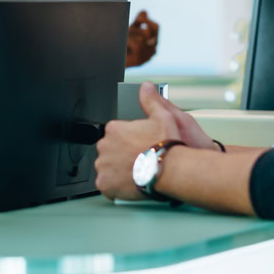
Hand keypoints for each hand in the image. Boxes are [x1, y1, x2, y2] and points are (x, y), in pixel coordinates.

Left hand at [93, 82, 212, 200]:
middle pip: (110, 151)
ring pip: (107, 168)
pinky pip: (106, 185)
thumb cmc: (166, 145)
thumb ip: (150, 100)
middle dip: (120, 155)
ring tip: (136, 173)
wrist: (170, 169)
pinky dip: (115, 186)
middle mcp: (105, 146)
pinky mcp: (105, 184)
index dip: (128, 141)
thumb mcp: (162, 116)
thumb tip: (146, 87)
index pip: (115, 135)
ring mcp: (104, 166)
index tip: (138, 147)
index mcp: (115, 130)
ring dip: (117, 171)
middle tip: (138, 161)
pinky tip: (129, 184)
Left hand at [125, 9, 159, 68]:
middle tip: (127, 31)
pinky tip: (124, 47)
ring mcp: (147, 57)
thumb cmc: (124, 46)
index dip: (147, 21)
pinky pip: (136, 45)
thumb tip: (144, 12)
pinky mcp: (139, 62)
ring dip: (130, 37)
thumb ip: (139, 21)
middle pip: (148, 32)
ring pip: (141, 38)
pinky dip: (129, 43)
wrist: (114, 62)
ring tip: (123, 40)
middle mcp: (152, 50)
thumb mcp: (132, 30)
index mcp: (153, 42)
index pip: (156, 27)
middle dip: (135, 29)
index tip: (139, 18)